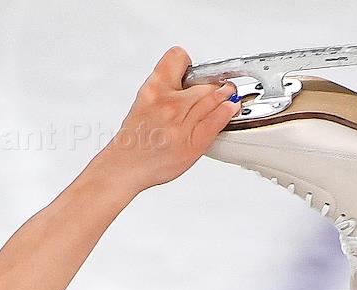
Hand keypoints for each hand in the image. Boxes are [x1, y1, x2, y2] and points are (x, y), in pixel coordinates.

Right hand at [99, 45, 241, 193]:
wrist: (126, 166)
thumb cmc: (136, 138)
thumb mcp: (144, 101)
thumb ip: (166, 89)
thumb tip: (190, 83)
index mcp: (154, 88)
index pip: (179, 57)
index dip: (189, 65)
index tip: (193, 75)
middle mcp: (168, 103)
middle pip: (203, 81)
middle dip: (212, 84)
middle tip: (220, 88)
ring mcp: (181, 123)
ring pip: (213, 98)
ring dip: (225, 95)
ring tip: (228, 95)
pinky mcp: (192, 142)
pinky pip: (217, 121)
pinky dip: (227, 112)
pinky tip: (230, 109)